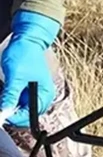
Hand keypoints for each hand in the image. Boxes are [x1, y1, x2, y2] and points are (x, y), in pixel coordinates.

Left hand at [0, 10, 59, 127]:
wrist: (27, 39)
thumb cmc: (25, 54)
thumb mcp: (15, 76)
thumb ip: (11, 95)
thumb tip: (5, 110)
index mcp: (44, 96)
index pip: (31, 116)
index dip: (16, 118)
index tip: (3, 116)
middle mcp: (42, 97)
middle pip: (27, 115)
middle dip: (13, 114)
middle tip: (1, 109)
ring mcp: (35, 92)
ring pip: (22, 108)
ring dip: (11, 107)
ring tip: (2, 102)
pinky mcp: (28, 88)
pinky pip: (19, 100)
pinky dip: (11, 100)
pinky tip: (4, 96)